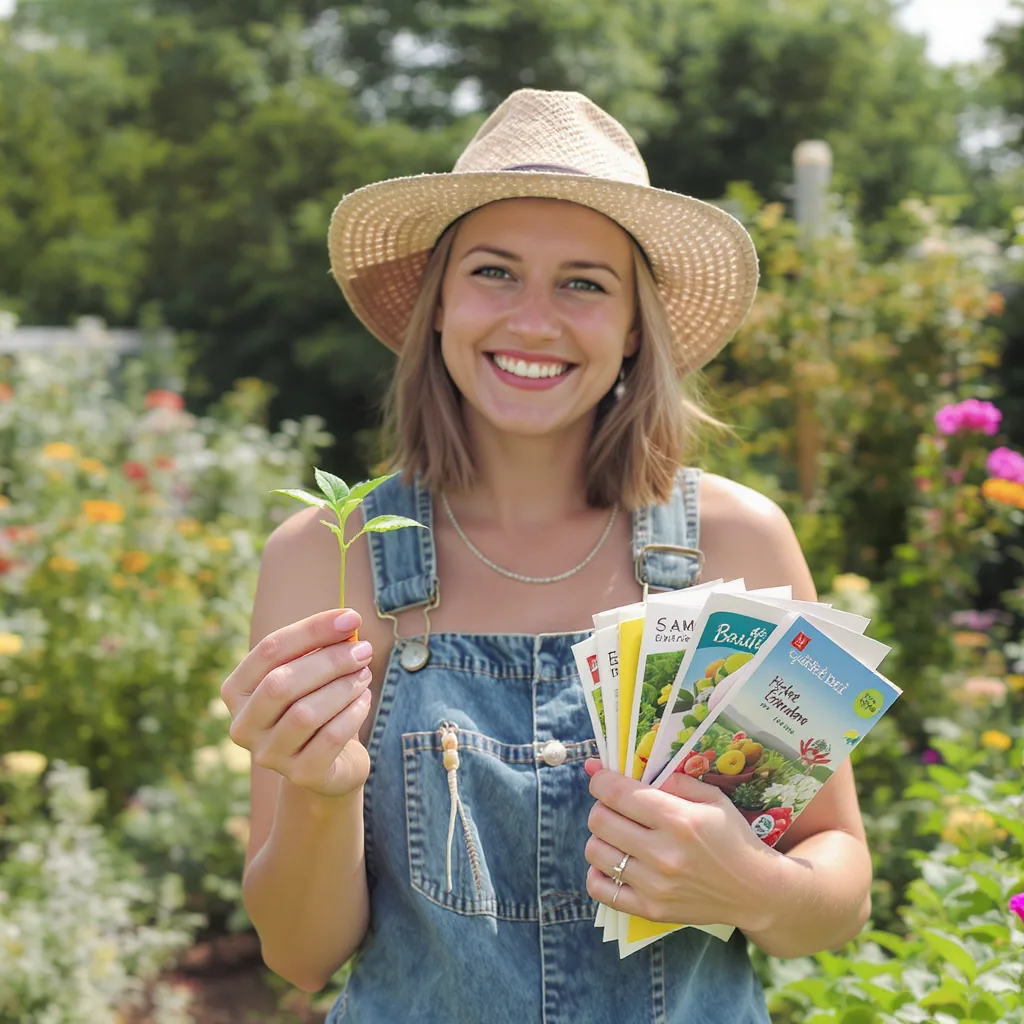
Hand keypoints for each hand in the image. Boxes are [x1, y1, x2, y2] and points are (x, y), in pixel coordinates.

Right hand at [220, 609, 373, 798]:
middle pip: (281, 684)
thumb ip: (321, 647)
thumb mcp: (312, 673)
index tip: (350, 617)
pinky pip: (329, 738)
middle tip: (364, 649)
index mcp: (236, 690)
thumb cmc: (317, 703)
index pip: (269, 650)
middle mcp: (243, 725)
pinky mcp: (299, 774)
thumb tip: (347, 621)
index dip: (312, 629)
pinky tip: (364, 700)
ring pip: (304, 713)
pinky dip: (352, 713)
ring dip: (343, 687)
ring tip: (365, 674)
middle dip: (329, 661)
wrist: (330, 762)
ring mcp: (268, 754)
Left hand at [583, 760, 781, 931]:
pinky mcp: (651, 910)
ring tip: (618, 835)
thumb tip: (626, 769)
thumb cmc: (732, 837)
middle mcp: (663, 853)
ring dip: (600, 837)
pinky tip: (614, 863)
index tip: (600, 777)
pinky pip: (601, 889)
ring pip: (595, 851)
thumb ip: (672, 780)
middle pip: (599, 820)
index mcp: (678, 820)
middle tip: (615, 807)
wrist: (755, 891)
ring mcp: (655, 885)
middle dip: (601, 806)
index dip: (600, 779)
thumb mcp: (712, 798)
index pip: (616, 793)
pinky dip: (599, 873)